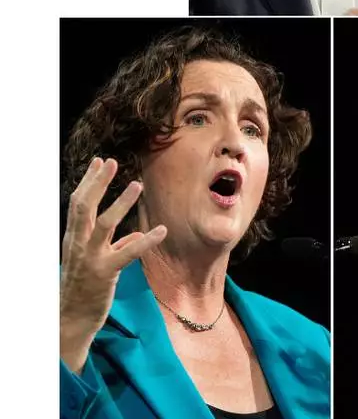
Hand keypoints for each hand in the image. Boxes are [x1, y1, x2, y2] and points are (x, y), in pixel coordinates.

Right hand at [60, 158, 166, 372]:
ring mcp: (90, 258)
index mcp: (74, 239)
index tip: (99, 162)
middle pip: (84, 207)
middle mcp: (78, 245)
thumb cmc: (83, 289)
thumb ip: (113, 246)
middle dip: (97, 183)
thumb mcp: (93, 263)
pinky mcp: (105, 273)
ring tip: (137, 184)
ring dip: (121, 203)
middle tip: (111, 161)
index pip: (77, 204)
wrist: (70, 320)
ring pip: (104, 224)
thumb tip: (134, 236)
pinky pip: (127, 253)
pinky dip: (145, 240)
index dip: (88, 182)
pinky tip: (161, 230)